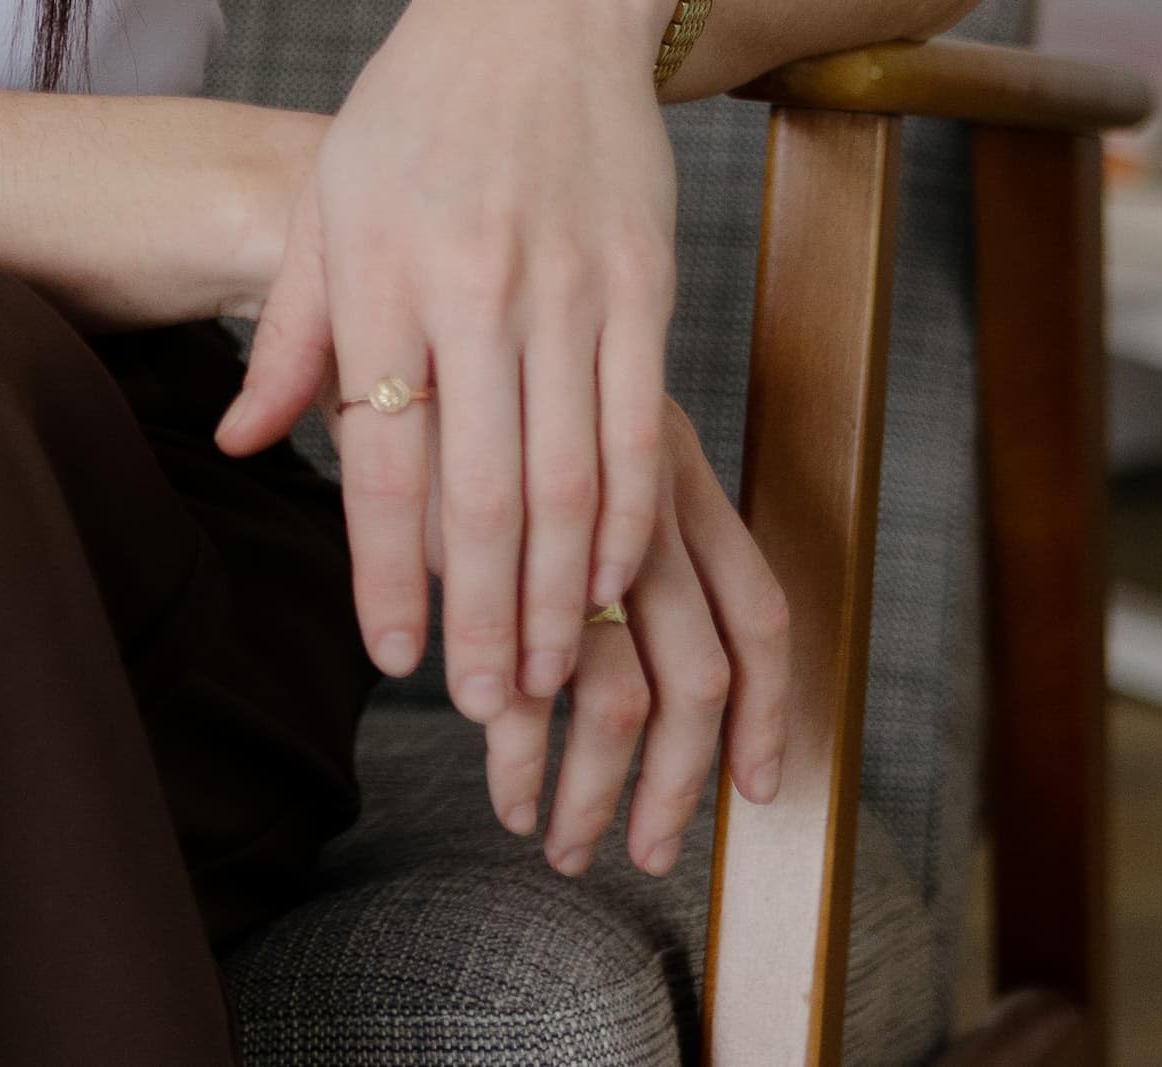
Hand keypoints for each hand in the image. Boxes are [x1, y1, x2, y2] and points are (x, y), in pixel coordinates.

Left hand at [214, 0, 747, 736]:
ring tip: (545, 672)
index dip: (391, 573)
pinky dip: (627, 518)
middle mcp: (472, 284)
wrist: (534, 4)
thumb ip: (287, 333)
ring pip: (567, 476)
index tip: (392, 659)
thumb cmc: (412, 109)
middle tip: (480, 706)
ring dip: (560, 593)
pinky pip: (638, 426)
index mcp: (379, 270)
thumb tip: (236, 445)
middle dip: (482, 617)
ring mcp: (564, 284)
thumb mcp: (327, 201)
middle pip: (481, 490)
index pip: (383, 457)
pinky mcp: (640, 280)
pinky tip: (611, 578)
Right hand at [475, 396, 786, 872]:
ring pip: (617, 701)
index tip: (756, 787)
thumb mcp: (573, 436)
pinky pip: (524, 691)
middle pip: (699, 678)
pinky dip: (520, 761)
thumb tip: (674, 666)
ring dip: (597, 793)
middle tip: (649, 851)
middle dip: (679, 785)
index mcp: (676, 473)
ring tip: (566, 844)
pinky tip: (511, 793)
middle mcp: (641, 507)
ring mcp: (567, 537)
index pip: (757, 611)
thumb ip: (624, 531)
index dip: (767, 711)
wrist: (394, 312)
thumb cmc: (490, 390)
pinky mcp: (488, 561)